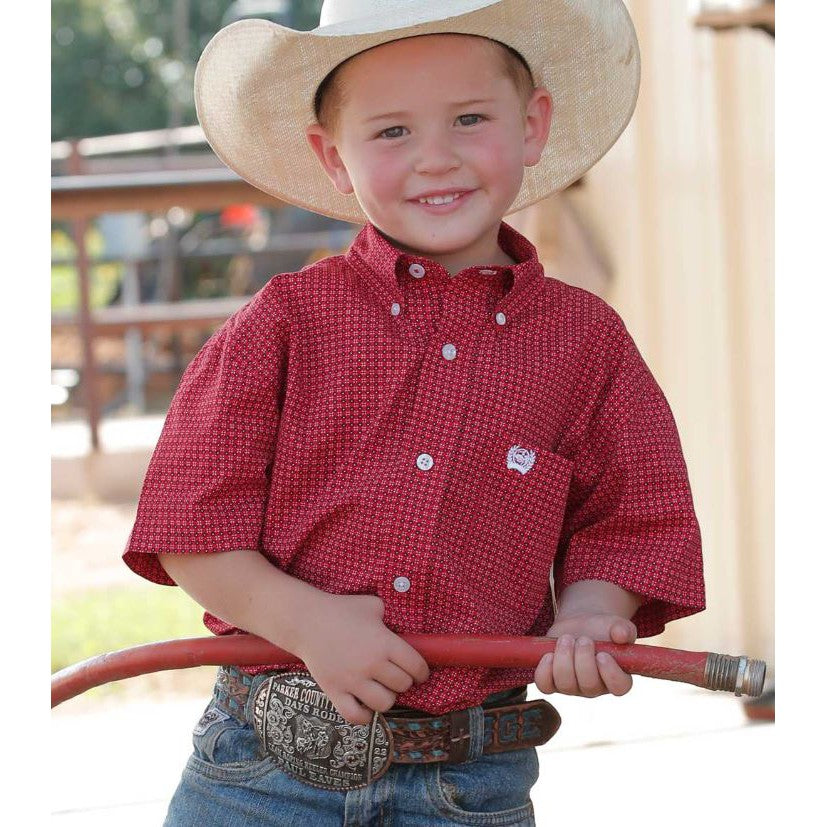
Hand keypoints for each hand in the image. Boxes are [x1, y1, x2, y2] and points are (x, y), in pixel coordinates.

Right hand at [292, 593, 429, 724]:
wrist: (307, 620)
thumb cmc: (341, 609)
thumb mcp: (373, 604)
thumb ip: (390, 616)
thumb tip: (401, 625)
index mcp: (384, 642)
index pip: (416, 667)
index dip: (422, 672)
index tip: (419, 674)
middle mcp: (371, 664)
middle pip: (403, 686)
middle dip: (403, 682)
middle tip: (396, 676)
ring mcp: (353, 680)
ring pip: (385, 704)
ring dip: (387, 698)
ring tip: (382, 689)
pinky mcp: (335, 691)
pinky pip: (356, 717)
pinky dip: (365, 716)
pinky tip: (365, 705)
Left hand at [533, 613, 636, 697]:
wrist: (581, 624)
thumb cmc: (602, 628)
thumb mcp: (615, 625)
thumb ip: (622, 629)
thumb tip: (622, 634)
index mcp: (618, 677)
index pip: (618, 687)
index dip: (610, 673)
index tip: (602, 654)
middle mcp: (595, 687)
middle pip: (589, 686)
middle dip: (583, 659)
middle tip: (583, 638)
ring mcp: (573, 687)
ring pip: (565, 684)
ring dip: (564, 659)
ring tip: (566, 638)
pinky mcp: (553, 681)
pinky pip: (545, 685)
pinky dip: (544, 671)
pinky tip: (548, 654)